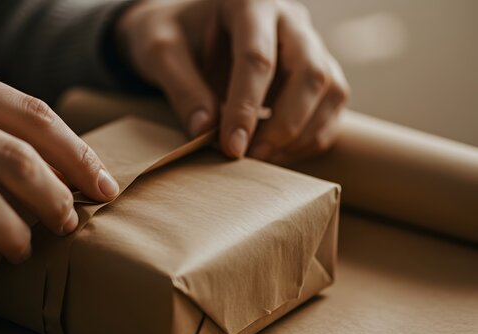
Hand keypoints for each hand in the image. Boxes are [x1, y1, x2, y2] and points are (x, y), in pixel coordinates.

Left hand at [116, 0, 349, 162]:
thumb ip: (181, 87)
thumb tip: (205, 130)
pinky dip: (310, 138)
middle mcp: (290, 19)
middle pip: (310, 73)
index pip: (257, 58)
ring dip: (300, 135)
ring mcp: (309, 43)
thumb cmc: (173, 35)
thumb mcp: (160, 52)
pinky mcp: (317, 69)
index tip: (232, 147)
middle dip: (284, 125)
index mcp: (249, 2)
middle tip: (249, 157)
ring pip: (330, 90)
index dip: (246, 107)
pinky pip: (332, 107)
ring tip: (260, 158)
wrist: (187, 30)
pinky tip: (275, 153)